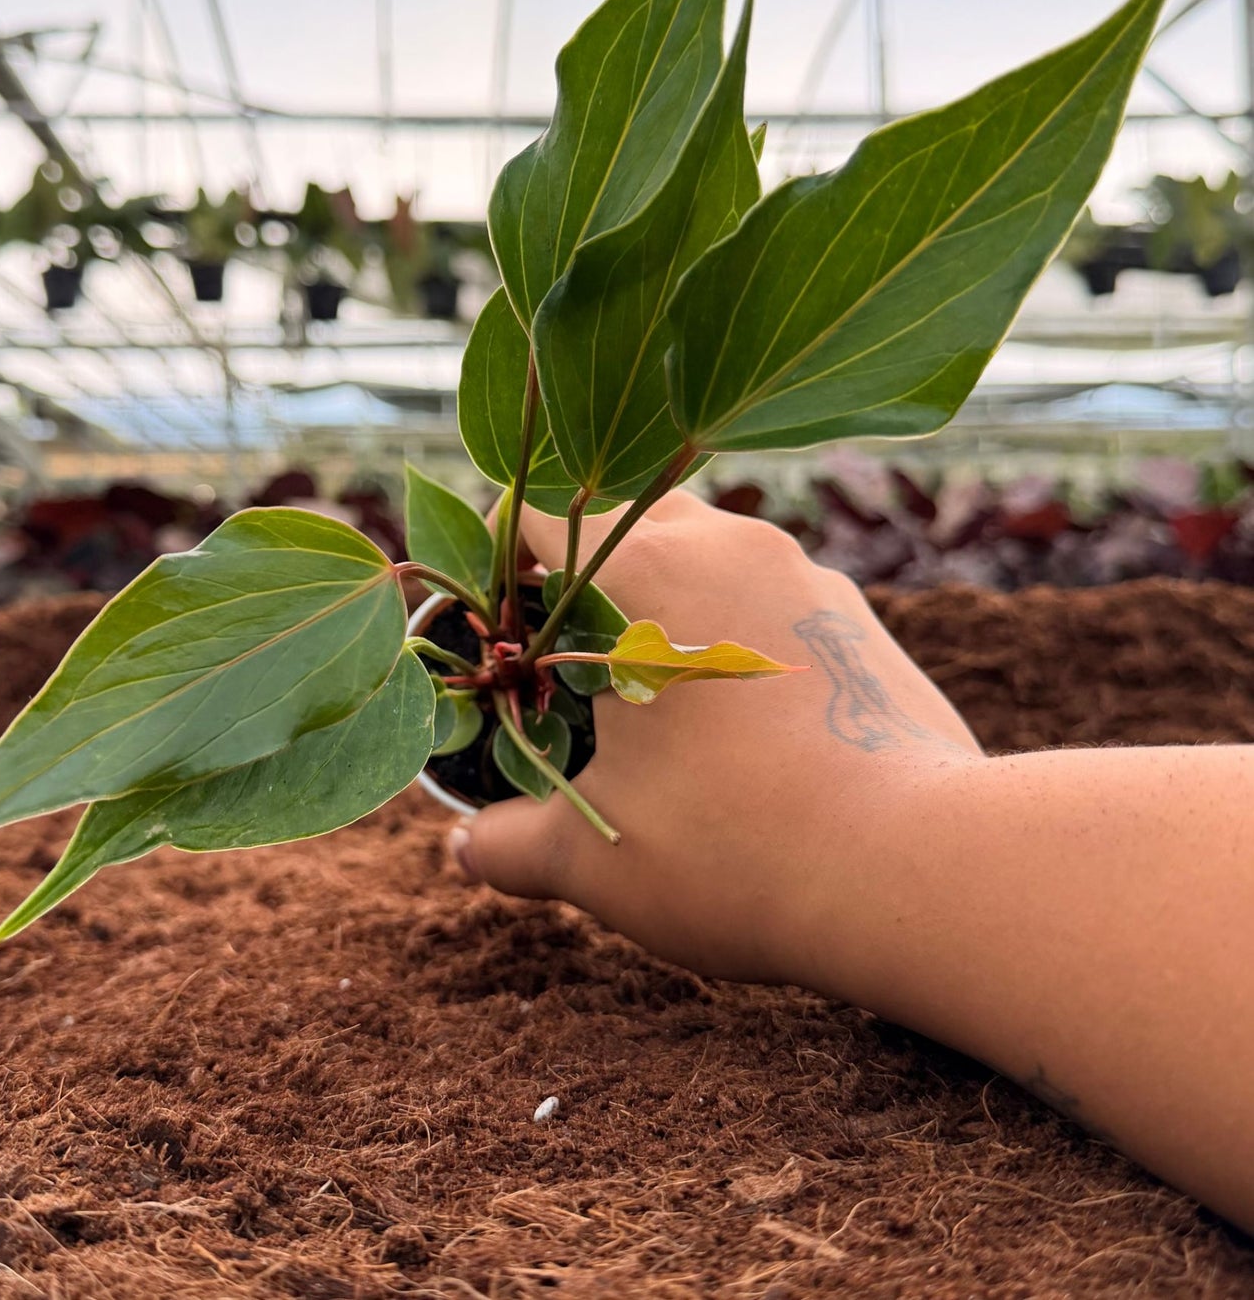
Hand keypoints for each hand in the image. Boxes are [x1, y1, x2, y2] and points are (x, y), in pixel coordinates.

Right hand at [450, 490, 981, 987]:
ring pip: (713, 549)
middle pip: (632, 515)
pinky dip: (735, 629)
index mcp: (653, 573)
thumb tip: (464, 851)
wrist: (919, 869)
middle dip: (587, 570)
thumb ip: (513, 844)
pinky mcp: (863, 622)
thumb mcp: (598, 860)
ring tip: (650, 688)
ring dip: (667, 596)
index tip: (497, 623)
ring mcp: (810, 578)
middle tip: (566, 657)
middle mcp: (735, 547)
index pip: (548, 514)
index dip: (505, 561)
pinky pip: (774, 594)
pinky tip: (736, 716)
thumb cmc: (737, 852)